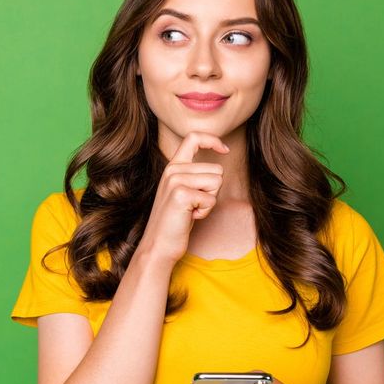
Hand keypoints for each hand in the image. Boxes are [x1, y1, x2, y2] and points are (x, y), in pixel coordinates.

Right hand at [137, 131, 228, 265]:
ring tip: (191, 210)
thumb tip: (219, 165)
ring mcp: (175, 180)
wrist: (159, 245)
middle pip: (216, 169)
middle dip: (213, 190)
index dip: (213, 140)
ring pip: (217, 182)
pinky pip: (211, 199)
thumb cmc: (176, 222)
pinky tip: (189, 217)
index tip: (225, 149)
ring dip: (209, 201)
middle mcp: (173, 169)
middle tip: (194, 205)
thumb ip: (194, 175)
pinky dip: (205, 212)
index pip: (193, 138)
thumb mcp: (182, 192)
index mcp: (173, 166)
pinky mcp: (180, 194)